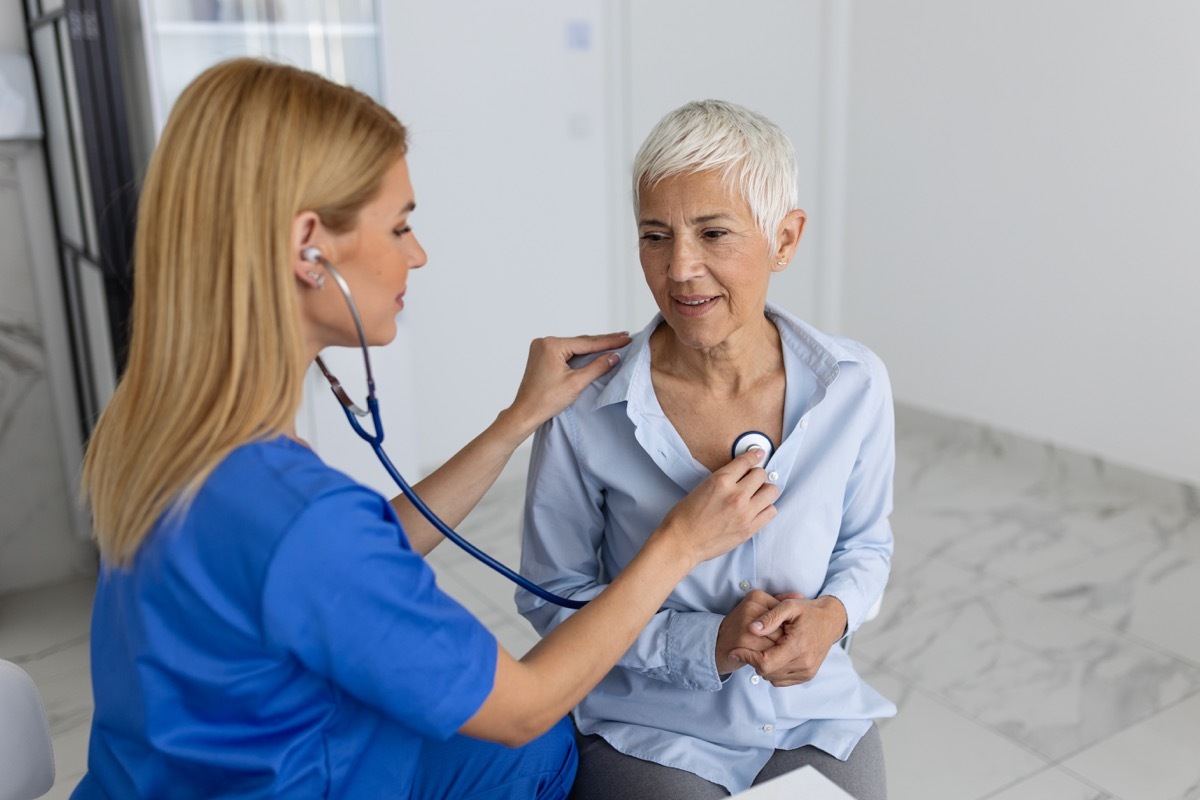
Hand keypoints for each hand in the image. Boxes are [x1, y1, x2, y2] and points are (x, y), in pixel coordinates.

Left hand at [506, 332, 631, 434]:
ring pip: (574, 347)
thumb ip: (597, 367)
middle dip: (602, 342)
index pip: (587, 343)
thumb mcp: (576, 383)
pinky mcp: (542, 356)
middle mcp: (545, 342)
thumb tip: (614, 356)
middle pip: (580, 342)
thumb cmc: (546, 400)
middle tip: (624, 337)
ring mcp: (542, 348)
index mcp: (551, 345)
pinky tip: (593, 351)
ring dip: (592, 347)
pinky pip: (566, 352)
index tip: (626, 338)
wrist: (525, 413)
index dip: (609, 341)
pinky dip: (580, 353)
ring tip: (613, 342)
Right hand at [656, 448, 779, 565]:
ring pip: (772, 491)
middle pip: (761, 474)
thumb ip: (724, 480)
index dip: (753, 455)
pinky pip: (771, 511)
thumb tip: (741, 474)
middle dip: (757, 476)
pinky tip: (757, 509)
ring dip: (765, 491)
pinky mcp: (750, 528)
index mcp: (721, 480)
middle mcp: (736, 494)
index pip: (746, 461)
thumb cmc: (685, 516)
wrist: (682, 542)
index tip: (758, 454)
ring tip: (757, 495)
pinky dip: (766, 508)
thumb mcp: (702, 487)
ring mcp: (745, 512)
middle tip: (752, 481)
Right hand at [715, 590, 781, 674]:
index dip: (786, 629)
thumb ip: (778, 603)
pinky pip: (768, 652)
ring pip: (777, 640)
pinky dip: (772, 659)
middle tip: (780, 648)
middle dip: (784, 640)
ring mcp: (747, 623)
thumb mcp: (758, 610)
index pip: (783, 612)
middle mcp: (751, 606)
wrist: (716, 643)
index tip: (781, 637)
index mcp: (756, 596)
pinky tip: (768, 660)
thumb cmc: (742, 628)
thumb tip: (801, 596)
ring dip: (779, 651)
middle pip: (782, 626)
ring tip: (774, 654)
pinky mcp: (744, 640)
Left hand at [729, 594, 847, 686]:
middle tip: (748, 647)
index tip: (735, 650)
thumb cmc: (809, 611)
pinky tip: (773, 656)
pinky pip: (782, 681)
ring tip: (763, 649)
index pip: (766, 663)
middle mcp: (804, 663)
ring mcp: (807, 672)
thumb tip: (751, 628)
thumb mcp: (789, 606)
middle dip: (754, 661)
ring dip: (763, 667)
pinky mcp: (807, 675)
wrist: (831, 621)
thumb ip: (770, 617)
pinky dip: (773, 671)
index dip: (748, 658)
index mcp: (798, 646)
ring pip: (773, 679)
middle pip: (767, 672)